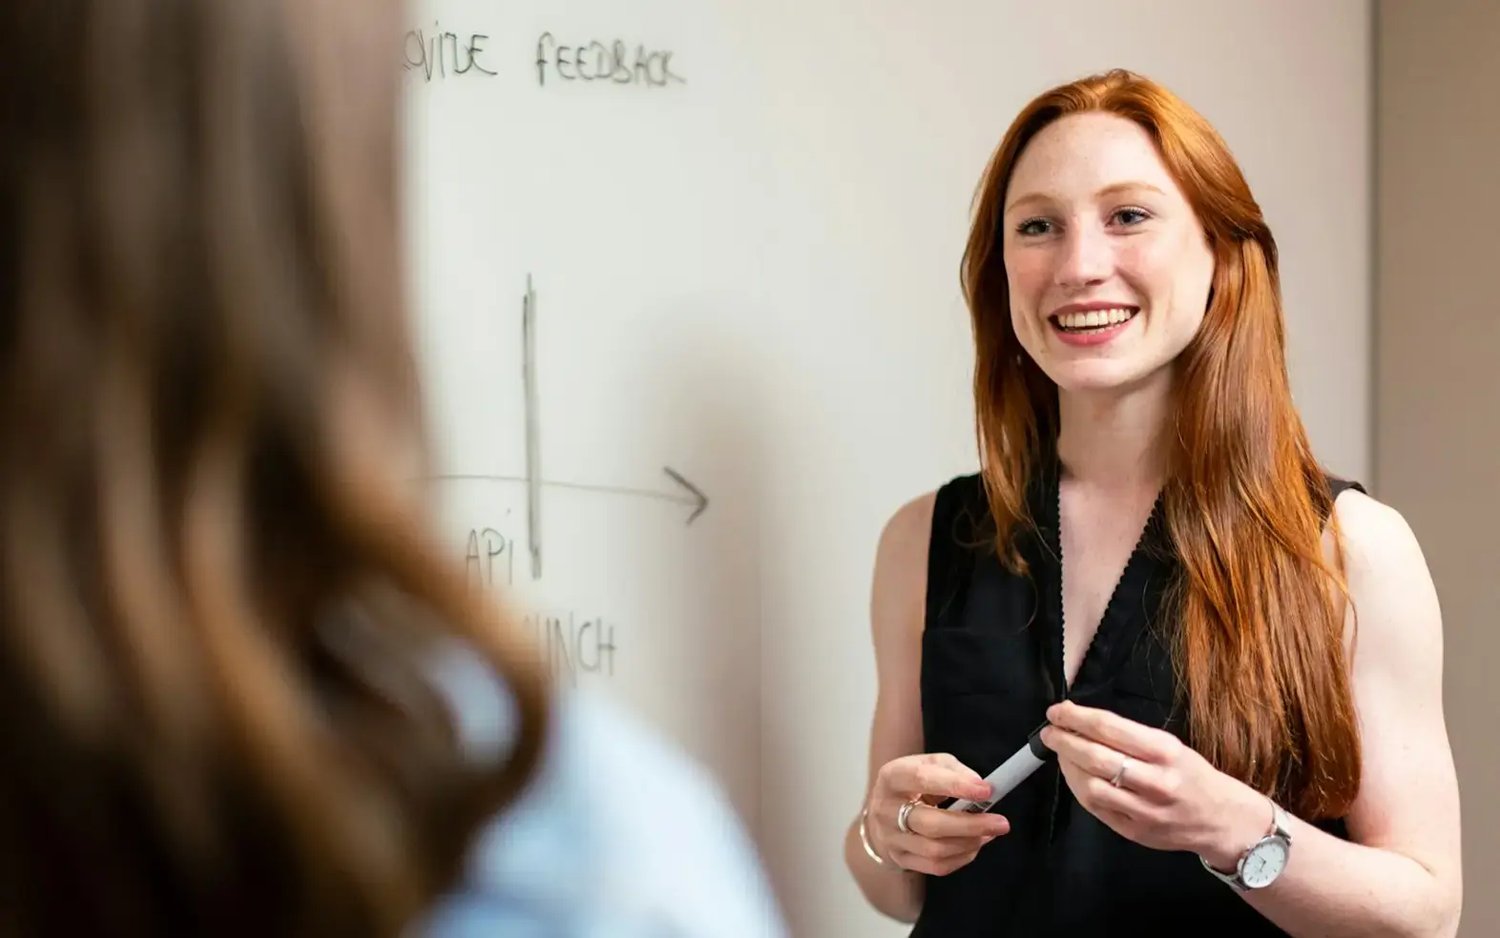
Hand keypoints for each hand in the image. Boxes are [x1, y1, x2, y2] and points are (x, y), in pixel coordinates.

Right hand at [865, 753, 1011, 875]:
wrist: (882, 811)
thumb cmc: (913, 784)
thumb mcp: (929, 764)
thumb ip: (954, 770)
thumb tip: (980, 787)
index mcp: (892, 777)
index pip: (922, 779)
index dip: (956, 785)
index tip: (986, 790)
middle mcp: (886, 810)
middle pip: (930, 824)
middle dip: (971, 825)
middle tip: (1001, 822)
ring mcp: (891, 838)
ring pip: (935, 850)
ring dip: (970, 843)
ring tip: (989, 833)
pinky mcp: (899, 859)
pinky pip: (936, 867)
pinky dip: (962, 857)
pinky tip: (974, 845)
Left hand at [1039, 700, 1270, 868]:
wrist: (1221, 820)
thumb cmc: (1192, 776)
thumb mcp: (1170, 746)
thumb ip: (1130, 737)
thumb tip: (1084, 722)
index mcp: (1165, 752)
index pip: (1110, 728)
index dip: (1077, 718)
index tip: (1058, 711)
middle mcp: (1156, 782)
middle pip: (1096, 757)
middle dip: (1065, 741)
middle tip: (1050, 732)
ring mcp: (1144, 811)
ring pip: (1092, 786)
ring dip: (1068, 767)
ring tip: (1061, 753)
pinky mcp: (1134, 832)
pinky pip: (1096, 808)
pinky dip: (1078, 789)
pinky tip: (1074, 776)